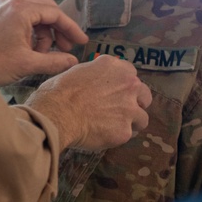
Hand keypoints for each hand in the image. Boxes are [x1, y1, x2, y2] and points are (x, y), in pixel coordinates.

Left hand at [0, 0, 87, 86]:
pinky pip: (21, 15)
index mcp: (20, 9)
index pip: (55, 13)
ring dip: (43, 32)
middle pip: (46, 8)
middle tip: (65, 48)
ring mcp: (2, 4)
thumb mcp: (27, 64)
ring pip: (34, 12)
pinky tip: (30, 48)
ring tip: (42, 54)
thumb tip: (72, 61)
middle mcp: (11, 0)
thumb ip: (54, 61)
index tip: (81, 42)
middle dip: (58, 29)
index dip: (71, 28)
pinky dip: (30, 30)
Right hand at [25, 55, 150, 150]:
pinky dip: (118, 135)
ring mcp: (129, 108)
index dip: (122, 83)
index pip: (130, 72)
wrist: (57, 115)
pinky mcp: (125, 130)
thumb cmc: (58, 92)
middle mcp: (128, 84)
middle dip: (135, 101)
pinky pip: (128, 134)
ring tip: (114, 126)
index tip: (114, 90)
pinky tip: (104, 135)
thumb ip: (93, 74)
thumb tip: (92, 79)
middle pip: (144, 94)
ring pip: (142, 117)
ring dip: (131, 121)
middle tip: (120, 109)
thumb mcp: (75, 71)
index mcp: (113, 66)